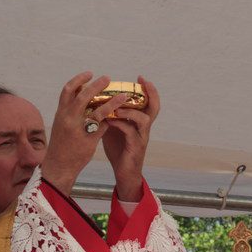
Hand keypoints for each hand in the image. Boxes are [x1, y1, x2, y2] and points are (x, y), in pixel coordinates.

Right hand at [41, 72, 133, 195]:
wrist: (58, 166)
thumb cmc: (61, 144)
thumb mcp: (62, 123)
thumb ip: (72, 111)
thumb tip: (84, 96)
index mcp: (61, 113)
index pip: (68, 90)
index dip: (79, 80)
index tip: (90, 74)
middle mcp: (68, 119)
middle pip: (82, 97)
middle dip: (96, 86)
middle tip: (107, 79)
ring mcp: (78, 130)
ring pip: (97, 112)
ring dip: (112, 102)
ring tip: (123, 96)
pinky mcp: (88, 141)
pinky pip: (102, 127)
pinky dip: (111, 120)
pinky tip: (119, 115)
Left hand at [101, 76, 158, 201]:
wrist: (123, 173)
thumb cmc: (119, 150)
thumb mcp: (113, 129)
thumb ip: (110, 115)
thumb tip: (97, 101)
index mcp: (139, 122)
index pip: (148, 102)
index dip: (148, 90)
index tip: (140, 77)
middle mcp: (144, 128)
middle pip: (154, 107)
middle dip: (150, 93)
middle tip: (142, 82)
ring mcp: (141, 138)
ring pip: (144, 119)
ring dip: (130, 110)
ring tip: (117, 106)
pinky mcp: (135, 148)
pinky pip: (131, 133)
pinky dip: (120, 124)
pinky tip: (109, 120)